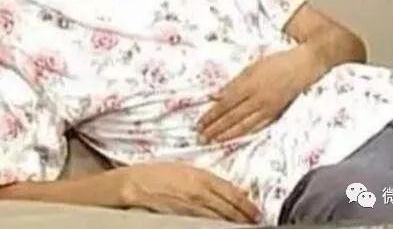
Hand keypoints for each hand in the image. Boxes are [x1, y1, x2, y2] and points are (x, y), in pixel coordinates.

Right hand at [122, 162, 260, 222]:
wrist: (135, 184)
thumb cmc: (158, 173)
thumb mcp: (187, 169)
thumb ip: (209, 179)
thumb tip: (230, 188)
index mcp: (202, 177)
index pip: (232, 193)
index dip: (247, 205)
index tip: (256, 212)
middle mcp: (200, 193)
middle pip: (229, 209)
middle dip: (244, 217)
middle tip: (255, 222)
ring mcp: (191, 208)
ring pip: (219, 219)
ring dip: (232, 223)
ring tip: (242, 226)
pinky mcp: (182, 218)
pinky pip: (204, 224)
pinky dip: (216, 226)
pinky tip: (221, 227)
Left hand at [198, 48, 318, 143]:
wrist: (304, 65)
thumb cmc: (276, 61)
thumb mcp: (252, 66)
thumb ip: (233, 83)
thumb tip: (213, 96)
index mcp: (249, 85)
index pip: (225, 104)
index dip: (211, 115)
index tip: (199, 123)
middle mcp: (257, 99)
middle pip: (231, 117)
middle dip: (215, 128)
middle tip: (201, 137)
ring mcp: (267, 108)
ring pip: (243, 125)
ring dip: (226, 134)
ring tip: (213, 141)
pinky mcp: (276, 113)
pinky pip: (258, 126)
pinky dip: (245, 133)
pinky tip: (235, 138)